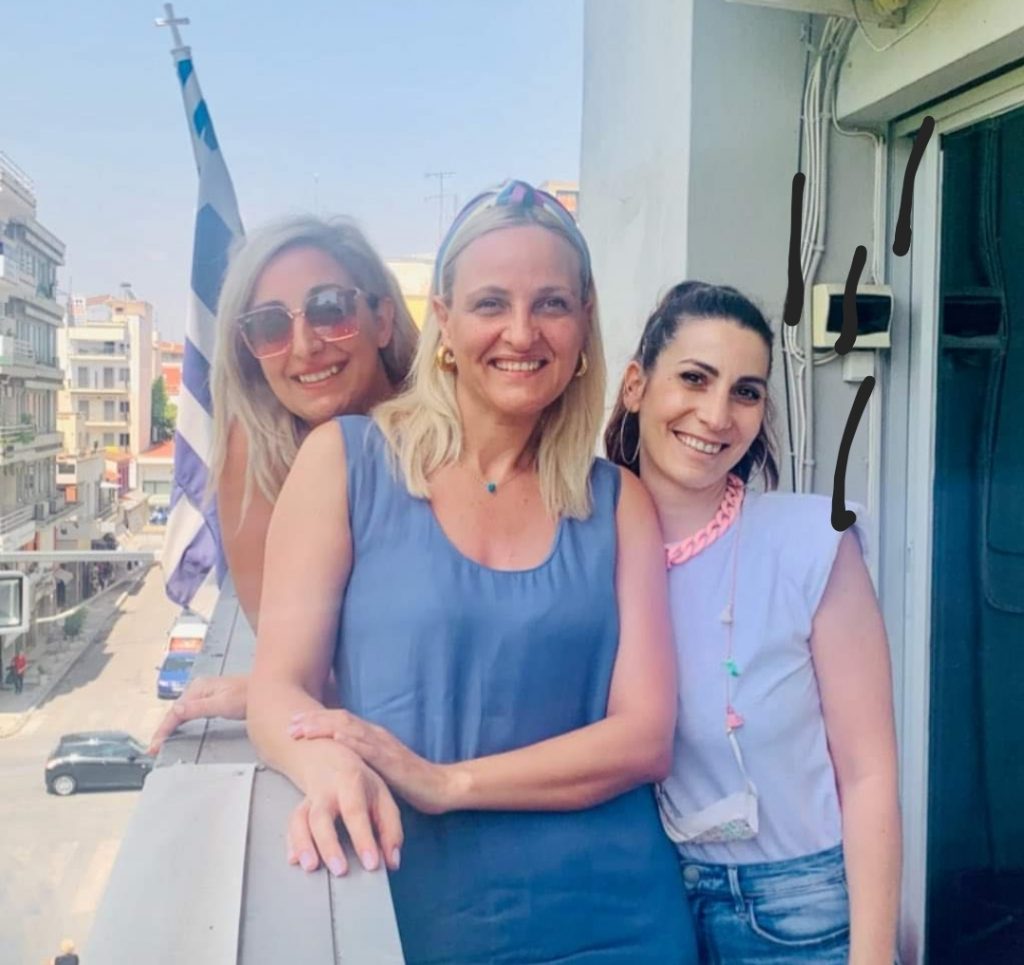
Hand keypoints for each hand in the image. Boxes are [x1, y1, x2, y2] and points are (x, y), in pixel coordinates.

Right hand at [148, 674, 248, 753]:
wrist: (265, 691)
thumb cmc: (248, 696)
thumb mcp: (223, 704)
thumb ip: (198, 708)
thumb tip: (176, 711)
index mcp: (198, 688)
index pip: (175, 711)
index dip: (163, 729)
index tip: (155, 744)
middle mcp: (198, 689)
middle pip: (175, 712)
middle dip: (163, 730)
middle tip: (153, 748)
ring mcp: (203, 694)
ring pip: (180, 713)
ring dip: (169, 727)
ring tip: (159, 742)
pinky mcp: (209, 701)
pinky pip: (188, 713)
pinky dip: (180, 724)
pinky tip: (176, 731)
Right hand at [288, 740, 403, 875]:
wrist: (327, 755)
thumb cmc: (359, 781)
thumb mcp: (382, 796)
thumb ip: (390, 829)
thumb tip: (392, 861)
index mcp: (351, 783)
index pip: (356, 812)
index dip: (364, 839)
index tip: (371, 864)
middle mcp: (327, 791)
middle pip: (322, 816)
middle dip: (329, 845)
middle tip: (340, 871)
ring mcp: (310, 800)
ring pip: (301, 820)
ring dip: (303, 844)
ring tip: (311, 867)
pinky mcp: (299, 808)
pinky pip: (291, 825)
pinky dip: (292, 843)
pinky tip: (294, 860)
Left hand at [289, 709, 459, 814]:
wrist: (440, 787)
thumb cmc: (410, 782)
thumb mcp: (380, 770)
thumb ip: (363, 763)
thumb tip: (338, 766)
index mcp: (373, 737)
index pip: (340, 721)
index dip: (317, 720)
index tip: (294, 724)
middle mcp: (377, 735)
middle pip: (340, 719)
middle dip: (313, 720)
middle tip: (290, 724)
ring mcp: (385, 745)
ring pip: (350, 728)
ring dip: (323, 726)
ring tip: (302, 728)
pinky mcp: (392, 760)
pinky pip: (369, 747)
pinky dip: (350, 739)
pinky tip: (335, 736)